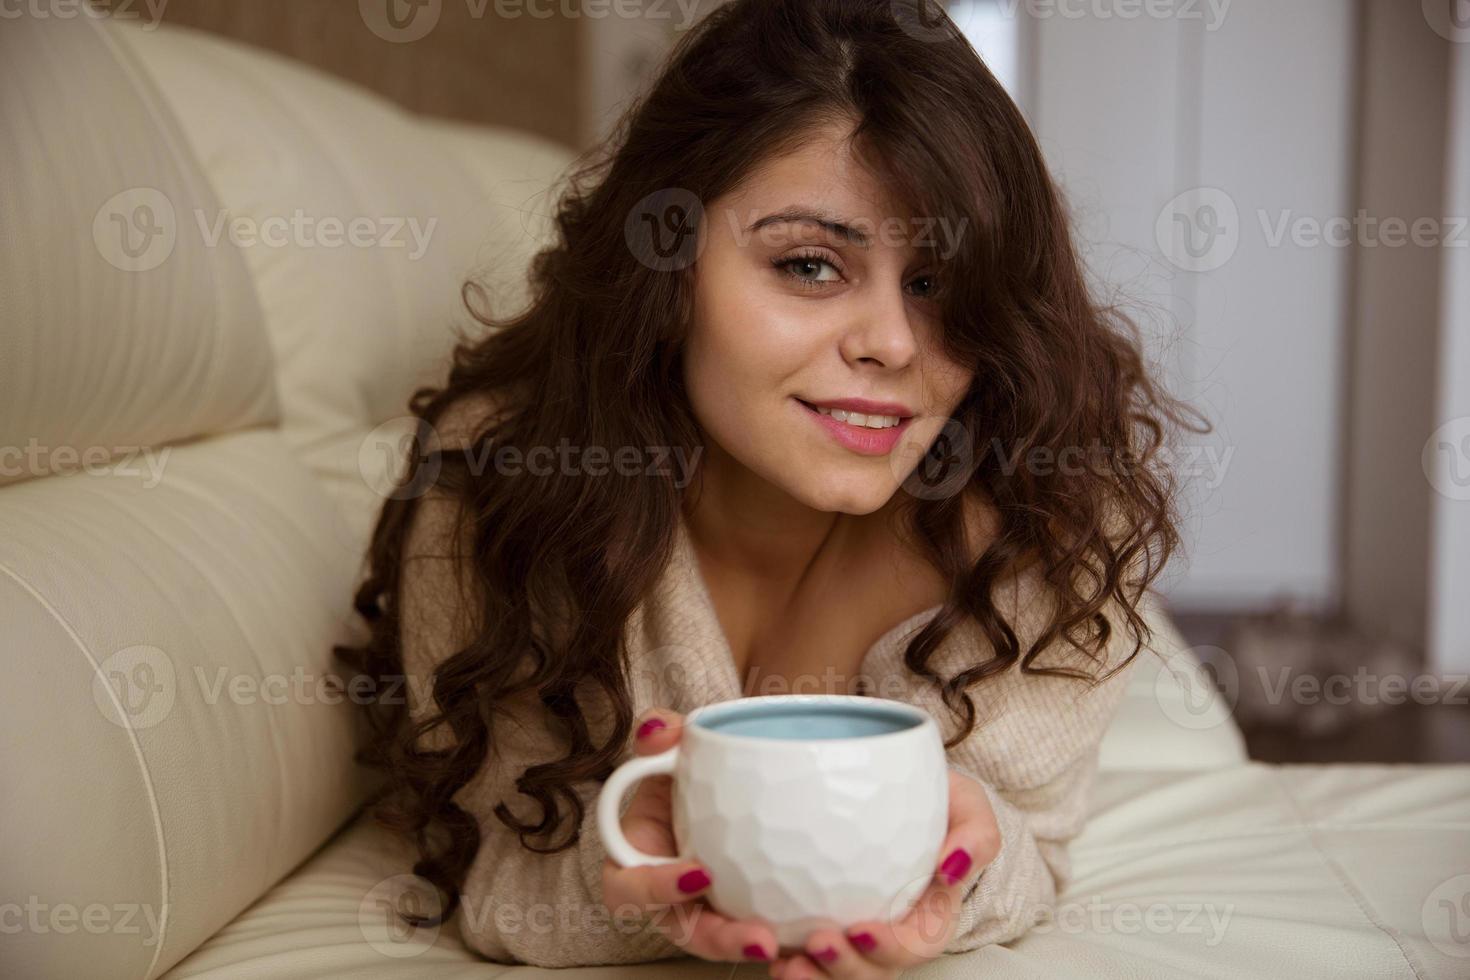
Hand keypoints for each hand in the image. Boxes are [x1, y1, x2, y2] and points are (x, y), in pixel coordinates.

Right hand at [600, 708, 781, 965]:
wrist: (711, 793)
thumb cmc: (677, 783)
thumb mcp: (661, 758)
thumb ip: (658, 741)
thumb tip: (661, 730)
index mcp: (635, 866)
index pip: (630, 890)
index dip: (657, 890)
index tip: (699, 875)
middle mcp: (667, 901)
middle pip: (687, 932)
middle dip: (721, 940)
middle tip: (759, 938)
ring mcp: (704, 914)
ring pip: (726, 942)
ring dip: (755, 946)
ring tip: (789, 944)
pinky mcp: (740, 916)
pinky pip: (758, 932)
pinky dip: (786, 937)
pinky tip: (817, 933)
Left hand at [768, 767, 999, 978]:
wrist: (896, 794)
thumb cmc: (938, 803)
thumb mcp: (969, 808)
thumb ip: (976, 836)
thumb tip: (951, 867)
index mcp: (931, 916)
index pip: (915, 946)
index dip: (890, 949)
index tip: (859, 928)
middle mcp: (892, 934)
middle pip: (872, 972)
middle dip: (844, 969)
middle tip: (816, 943)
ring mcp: (854, 935)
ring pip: (835, 974)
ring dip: (811, 977)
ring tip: (782, 961)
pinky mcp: (818, 923)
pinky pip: (802, 954)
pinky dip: (784, 959)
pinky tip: (765, 948)